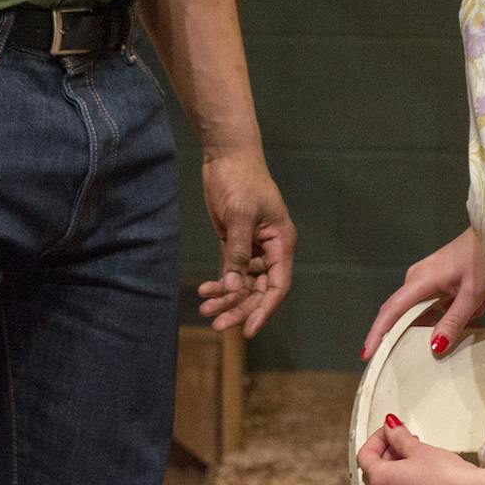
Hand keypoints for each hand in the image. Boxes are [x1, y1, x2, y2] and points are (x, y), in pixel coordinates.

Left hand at [193, 148, 295, 335]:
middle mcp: (271, 249)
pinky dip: (220, 283)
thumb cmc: (240, 180)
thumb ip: (238, 252)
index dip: (265, 309)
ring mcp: (253, 247)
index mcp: (281, 242)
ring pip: (244, 284)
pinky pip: (231, 272)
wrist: (226, 156)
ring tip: (205, 310)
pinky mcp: (236, 243)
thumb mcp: (240, 215)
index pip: (278, 285)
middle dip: (239, 307)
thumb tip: (234, 286)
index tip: (248, 329)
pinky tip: (204, 290)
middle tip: (217, 324)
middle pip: (259, 289)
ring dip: (227, 298)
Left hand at [356, 417, 482, 484]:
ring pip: (386, 482)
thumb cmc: (447, 479)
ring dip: (395, 463)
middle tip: (401, 436)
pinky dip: (403, 477)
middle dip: (385, 449)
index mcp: (381, 480)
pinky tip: (420, 468)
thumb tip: (391, 427)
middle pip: (373, 469)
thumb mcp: (419, 449)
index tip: (390, 428)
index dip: (377, 437)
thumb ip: (399, 436)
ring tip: (414, 450)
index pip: (365, 455)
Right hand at [362, 226, 484, 360]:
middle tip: (402, 360)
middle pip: (400, 311)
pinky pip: (428, 303)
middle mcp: (416, 277)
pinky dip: (437, 315)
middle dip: (401, 334)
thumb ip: (453, 321)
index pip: (392, 309)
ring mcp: (425, 276)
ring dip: (429, 323)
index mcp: (421, 279)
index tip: (367, 354)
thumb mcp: (473, 295)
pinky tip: (457, 321)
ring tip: (446, 334)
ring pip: (417, 309)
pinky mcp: (435, 277)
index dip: (378, 332)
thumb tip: (434, 348)